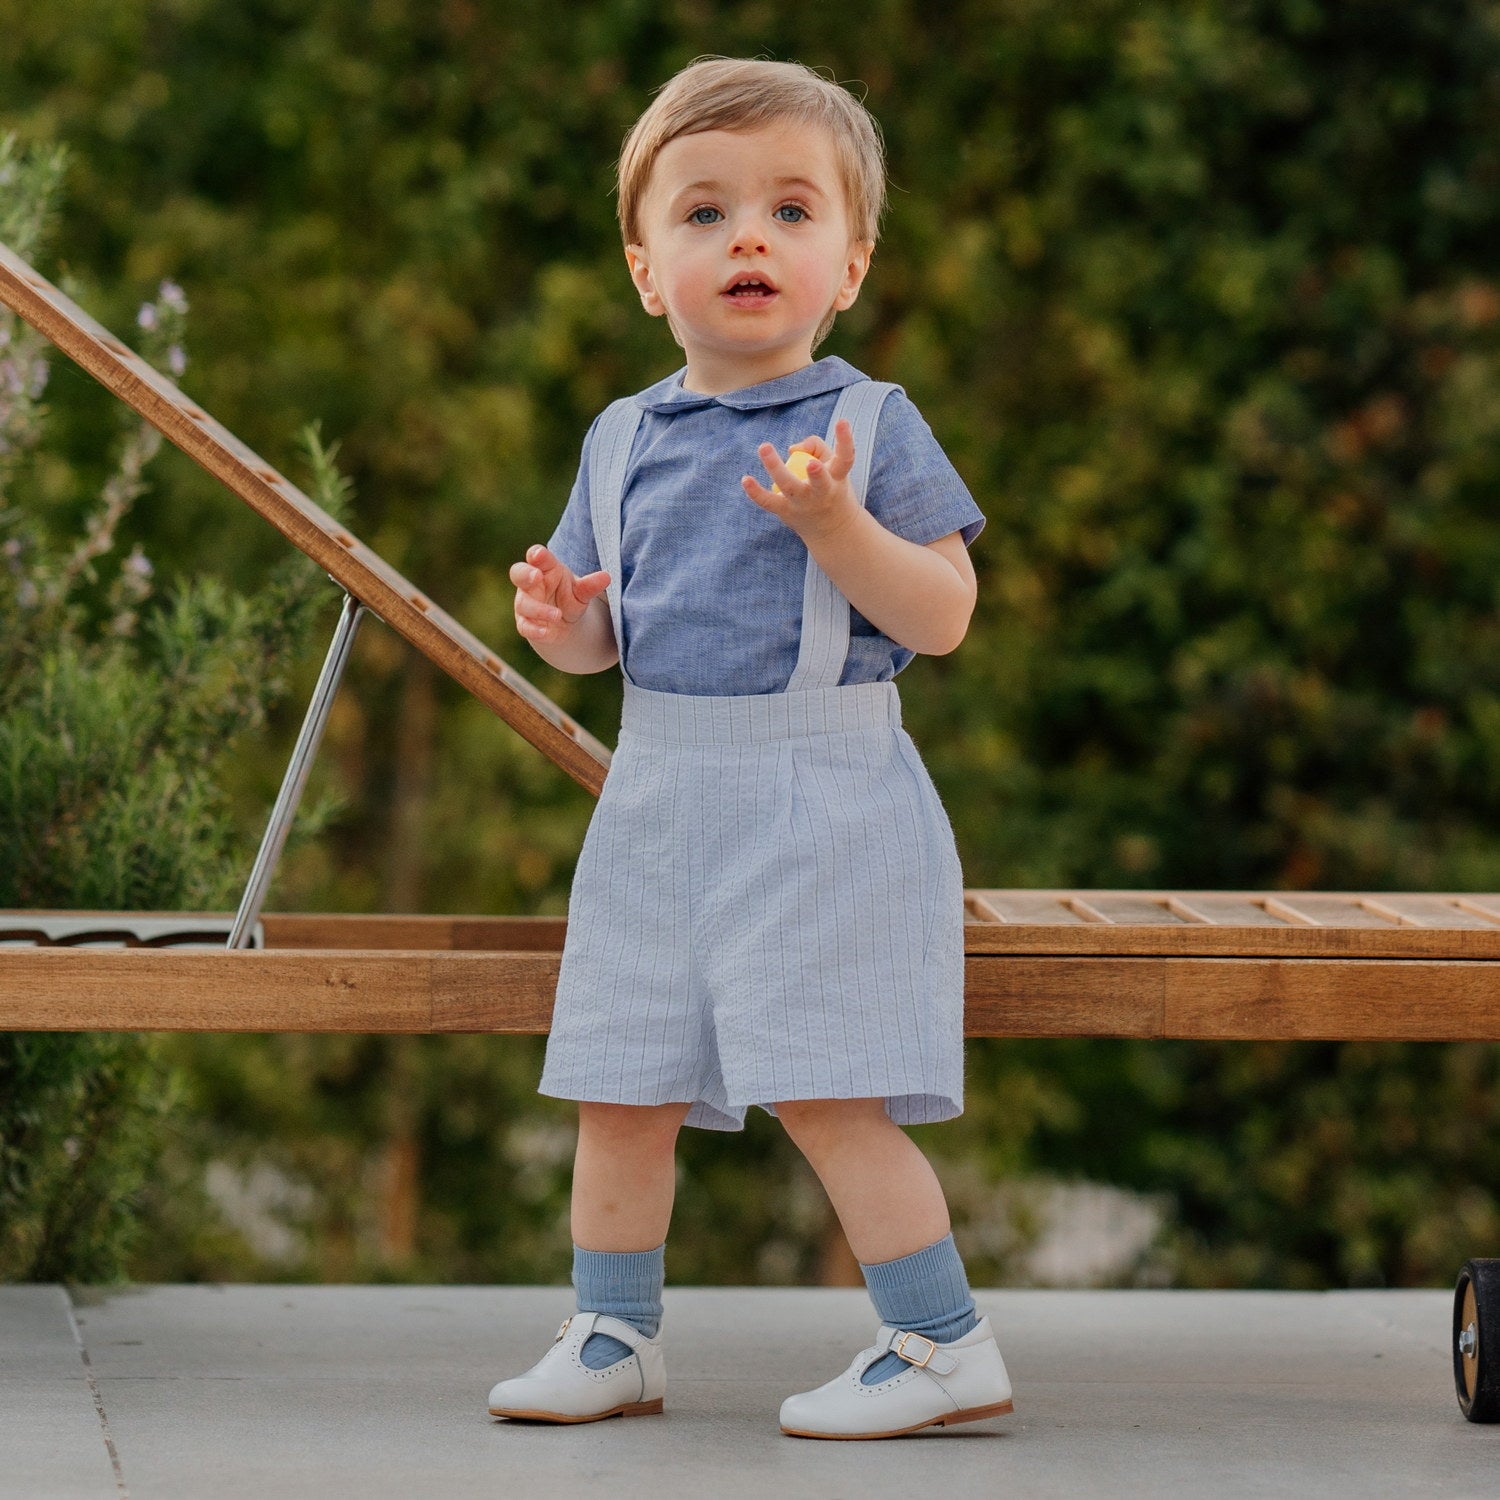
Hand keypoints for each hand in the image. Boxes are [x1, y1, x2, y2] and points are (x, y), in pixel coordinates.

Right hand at [510, 543, 609, 642]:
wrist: (564, 623)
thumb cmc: (569, 596)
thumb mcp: (581, 591)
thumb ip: (590, 585)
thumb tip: (607, 577)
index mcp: (544, 569)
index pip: (537, 557)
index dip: (536, 555)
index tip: (539, 554)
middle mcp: (531, 584)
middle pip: (518, 573)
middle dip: (525, 574)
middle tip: (536, 576)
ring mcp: (525, 603)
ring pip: (524, 603)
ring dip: (539, 609)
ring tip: (557, 614)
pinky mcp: (526, 623)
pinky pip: (525, 626)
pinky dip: (534, 629)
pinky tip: (545, 632)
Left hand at [742, 419, 860, 542]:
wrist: (832, 529)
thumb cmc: (831, 487)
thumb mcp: (834, 468)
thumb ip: (816, 446)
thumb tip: (791, 449)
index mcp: (837, 478)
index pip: (846, 458)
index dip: (845, 440)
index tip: (842, 422)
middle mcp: (823, 492)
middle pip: (820, 482)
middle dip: (817, 474)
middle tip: (811, 463)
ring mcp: (803, 503)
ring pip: (789, 486)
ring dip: (775, 467)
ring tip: (764, 447)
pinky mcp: (786, 511)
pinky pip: (768, 502)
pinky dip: (755, 492)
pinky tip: (745, 479)